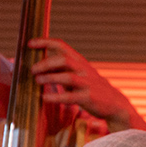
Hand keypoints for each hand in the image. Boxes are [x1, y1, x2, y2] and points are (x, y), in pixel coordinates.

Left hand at [27, 38, 145, 130]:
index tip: (30, 43)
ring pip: (68, 77)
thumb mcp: (77, 75)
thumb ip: (61, 69)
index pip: (62, 46)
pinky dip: (56, 96)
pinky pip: (71, 97)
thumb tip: (39, 65)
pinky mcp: (89, 98)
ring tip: (37, 81)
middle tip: (32, 70)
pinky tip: (45, 97)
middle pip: (64, 60)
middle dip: (45, 63)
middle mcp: (84, 70)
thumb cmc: (90, 88)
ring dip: (50, 78)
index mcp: (80, 62)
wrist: (115, 104)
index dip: (45, 42)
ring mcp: (88, 84)